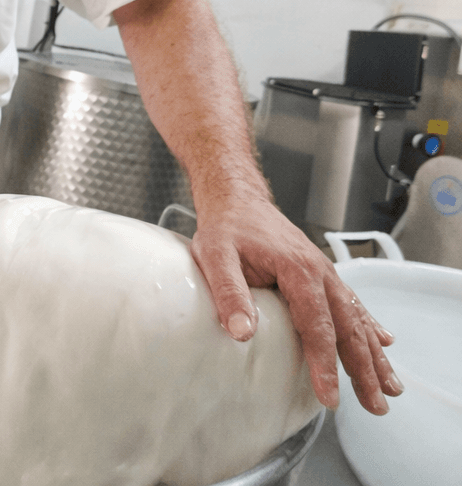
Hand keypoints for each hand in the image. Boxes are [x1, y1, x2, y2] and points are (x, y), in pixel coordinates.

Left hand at [189, 194, 401, 414]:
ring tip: (389, 387)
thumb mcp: (215, 255)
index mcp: (297, 269)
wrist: (236, 199)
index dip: (325, 363)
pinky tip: (383, 342)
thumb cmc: (226, 227)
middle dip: (363, 368)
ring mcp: (323, 271)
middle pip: (347, 326)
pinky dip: (369, 324)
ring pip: (355, 316)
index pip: (316, 325)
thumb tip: (242, 332)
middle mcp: (319, 271)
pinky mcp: (320, 272)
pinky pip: (351, 302)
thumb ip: (229, 292)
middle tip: (374, 405)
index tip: (330, 395)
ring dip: (373, 353)